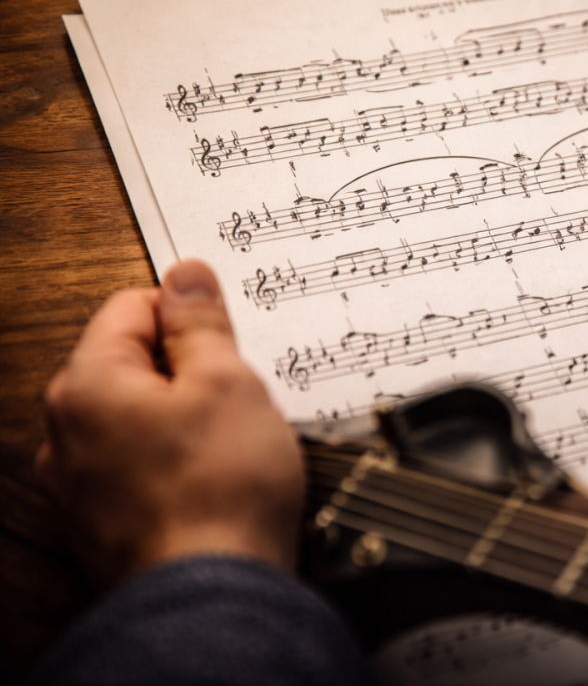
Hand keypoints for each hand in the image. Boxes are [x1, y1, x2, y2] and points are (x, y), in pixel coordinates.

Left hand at [35, 260, 302, 586]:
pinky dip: (174, 463)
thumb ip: (200, 322)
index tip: (229, 337)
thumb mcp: (227, 380)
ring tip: (230, 444)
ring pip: (137, 418)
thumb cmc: (221, 489)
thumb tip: (185, 277)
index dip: (189, 315)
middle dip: (189, 371)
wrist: (214, 593)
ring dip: (183, 419)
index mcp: (86, 384)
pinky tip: (212, 481)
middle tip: (239, 395)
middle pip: (131, 364)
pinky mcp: (100, 523)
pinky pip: (138, 466)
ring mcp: (77, 484)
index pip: (131, 307)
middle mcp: (64, 432)